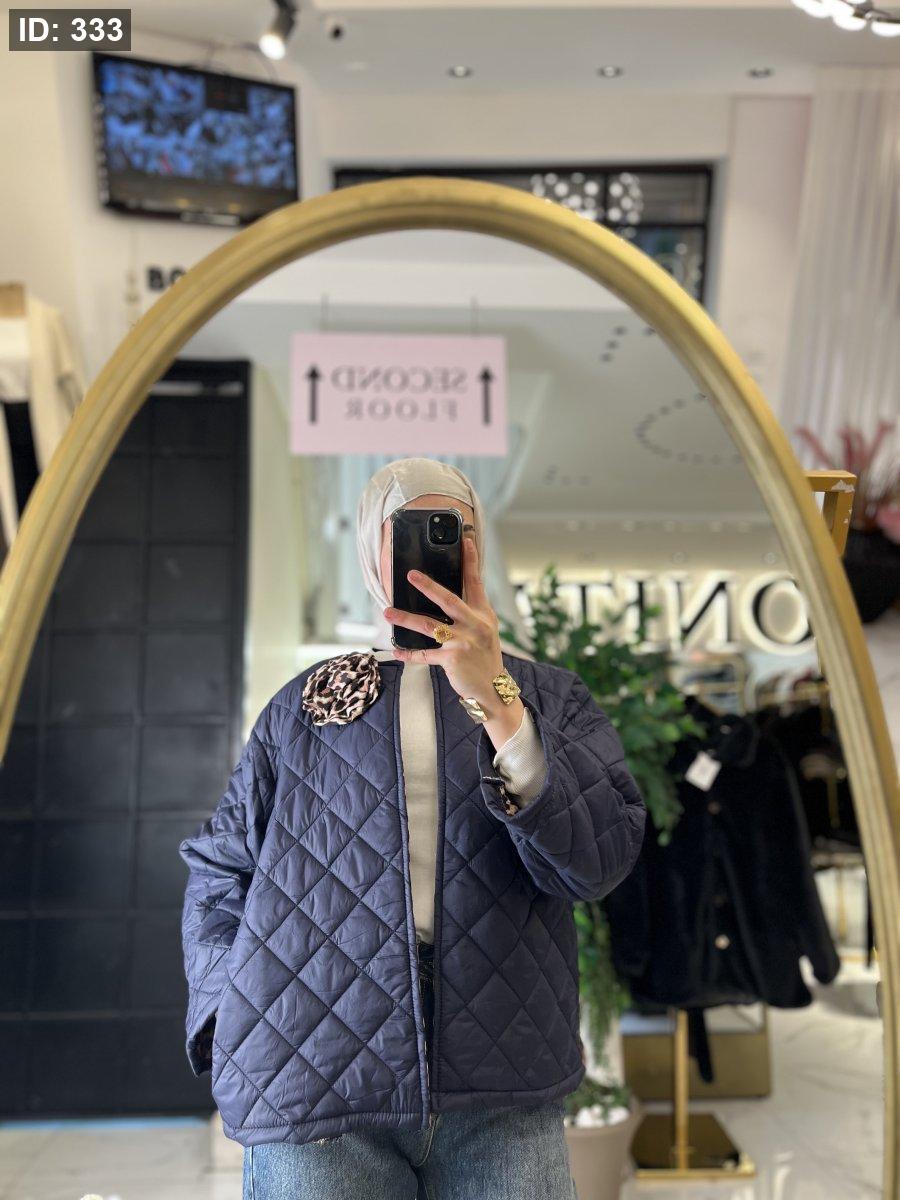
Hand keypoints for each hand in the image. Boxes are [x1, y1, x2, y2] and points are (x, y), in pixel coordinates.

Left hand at [384, 534, 524, 748]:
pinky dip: (408, 653)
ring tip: (388, 612)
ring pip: (429, 626)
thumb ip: (469, 613)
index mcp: (483, 614)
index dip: (471, 561)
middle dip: (428, 586)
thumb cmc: (484, 657)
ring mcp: (463, 642)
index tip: (466, 541)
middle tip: (410, 575)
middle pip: (448, 600)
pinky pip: (424, 654)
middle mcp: (475, 625)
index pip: (476, 583)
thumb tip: (444, 597)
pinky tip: (396, 650)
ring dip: (405, 619)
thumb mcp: (484, 631)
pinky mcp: (452, 659)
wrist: (492, 688)